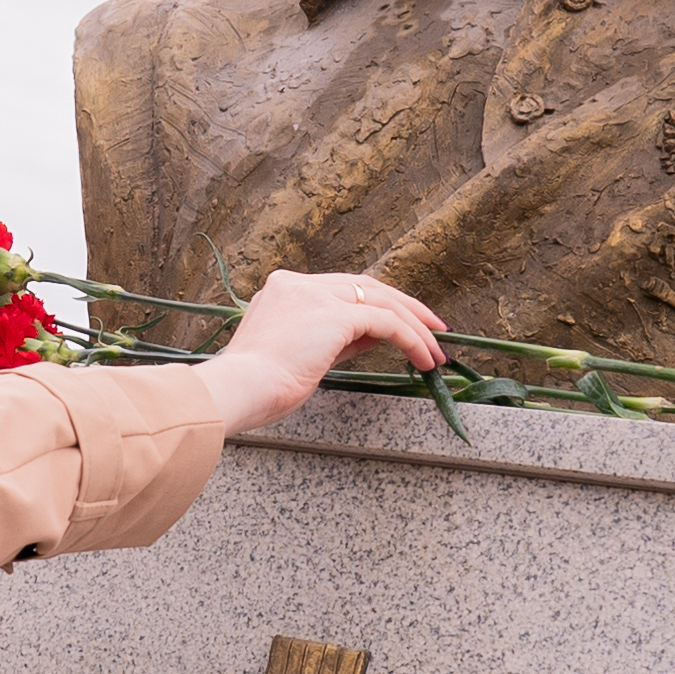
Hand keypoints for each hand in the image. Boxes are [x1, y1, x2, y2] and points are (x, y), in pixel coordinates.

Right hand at [196, 271, 448, 432]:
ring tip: (436, 350)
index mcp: (284, 289)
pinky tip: (423, 358)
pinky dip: (410, 339)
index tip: (402, 326)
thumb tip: (373, 337)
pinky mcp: (334, 315)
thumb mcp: (299, 355)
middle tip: (434, 327)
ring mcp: (316, 295)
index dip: (377, 305)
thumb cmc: (257, 386)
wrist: (238, 390)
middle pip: (367, 286)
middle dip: (406, 307)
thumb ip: (333, 339)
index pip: (343, 289)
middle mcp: (299, 283)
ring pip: (382, 301)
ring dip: (415, 326)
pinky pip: (386, 322)